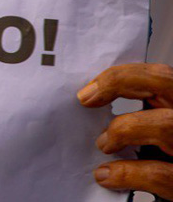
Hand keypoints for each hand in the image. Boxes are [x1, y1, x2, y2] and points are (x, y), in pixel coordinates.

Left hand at [78, 62, 172, 197]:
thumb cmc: (168, 157)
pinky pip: (160, 173)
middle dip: (118, 83)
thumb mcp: (159, 124)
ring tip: (103, 144)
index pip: (159, 74)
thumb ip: (143, 115)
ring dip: (123, 130)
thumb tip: (93, 101)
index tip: (88, 90)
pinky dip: (128, 173)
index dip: (122, 76)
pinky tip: (107, 176)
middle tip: (86, 99)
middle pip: (164, 81)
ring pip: (165, 123)